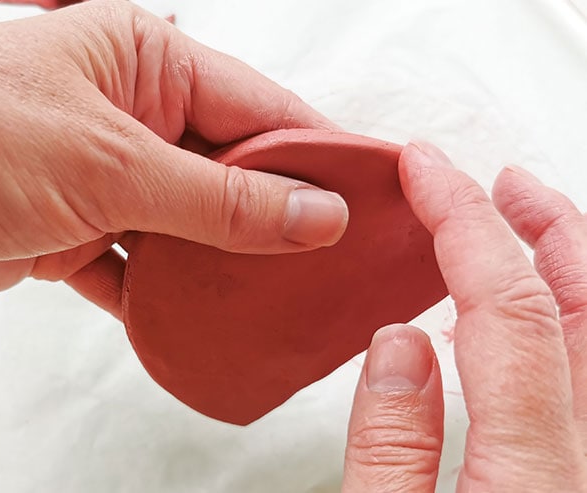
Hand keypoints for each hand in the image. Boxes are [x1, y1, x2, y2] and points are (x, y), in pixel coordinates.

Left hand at [0, 0, 346, 316]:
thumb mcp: (107, 163)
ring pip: (189, 225)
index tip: (370, 195)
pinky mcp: (71, 230)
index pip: (258, 108)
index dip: (318, 153)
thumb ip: (218, 199)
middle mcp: (128, 113)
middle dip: (277, 217)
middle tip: (335, 260)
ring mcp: (102, 176)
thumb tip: (313, 214)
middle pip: (229, 171)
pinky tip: (194, 320)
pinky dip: (162, 295)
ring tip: (279, 298)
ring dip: (221, 264)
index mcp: (143, 61)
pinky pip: (140, 266)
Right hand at [340, 142, 586, 490]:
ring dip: (560, 266)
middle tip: (502, 182)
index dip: (464, 221)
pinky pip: (577, 376)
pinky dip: (551, 324)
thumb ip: (392, 449)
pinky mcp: (579, 476)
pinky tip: (501, 325)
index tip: (425, 172)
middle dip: (546, 226)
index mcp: (534, 477)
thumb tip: (397, 346)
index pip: (508, 308)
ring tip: (515, 228)